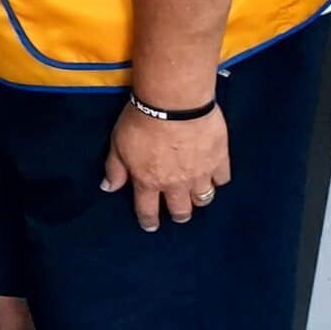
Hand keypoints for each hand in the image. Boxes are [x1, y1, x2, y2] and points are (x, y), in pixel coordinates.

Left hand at [103, 103, 230, 232]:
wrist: (174, 103)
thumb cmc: (141, 122)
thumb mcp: (117, 145)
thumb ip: (115, 169)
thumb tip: (108, 188)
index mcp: (149, 181)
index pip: (148, 210)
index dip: (148, 221)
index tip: (150, 226)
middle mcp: (176, 183)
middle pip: (180, 210)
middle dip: (178, 215)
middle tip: (178, 215)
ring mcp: (200, 174)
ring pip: (204, 198)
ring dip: (198, 200)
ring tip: (196, 197)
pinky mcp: (219, 160)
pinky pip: (222, 179)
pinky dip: (217, 179)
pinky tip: (214, 176)